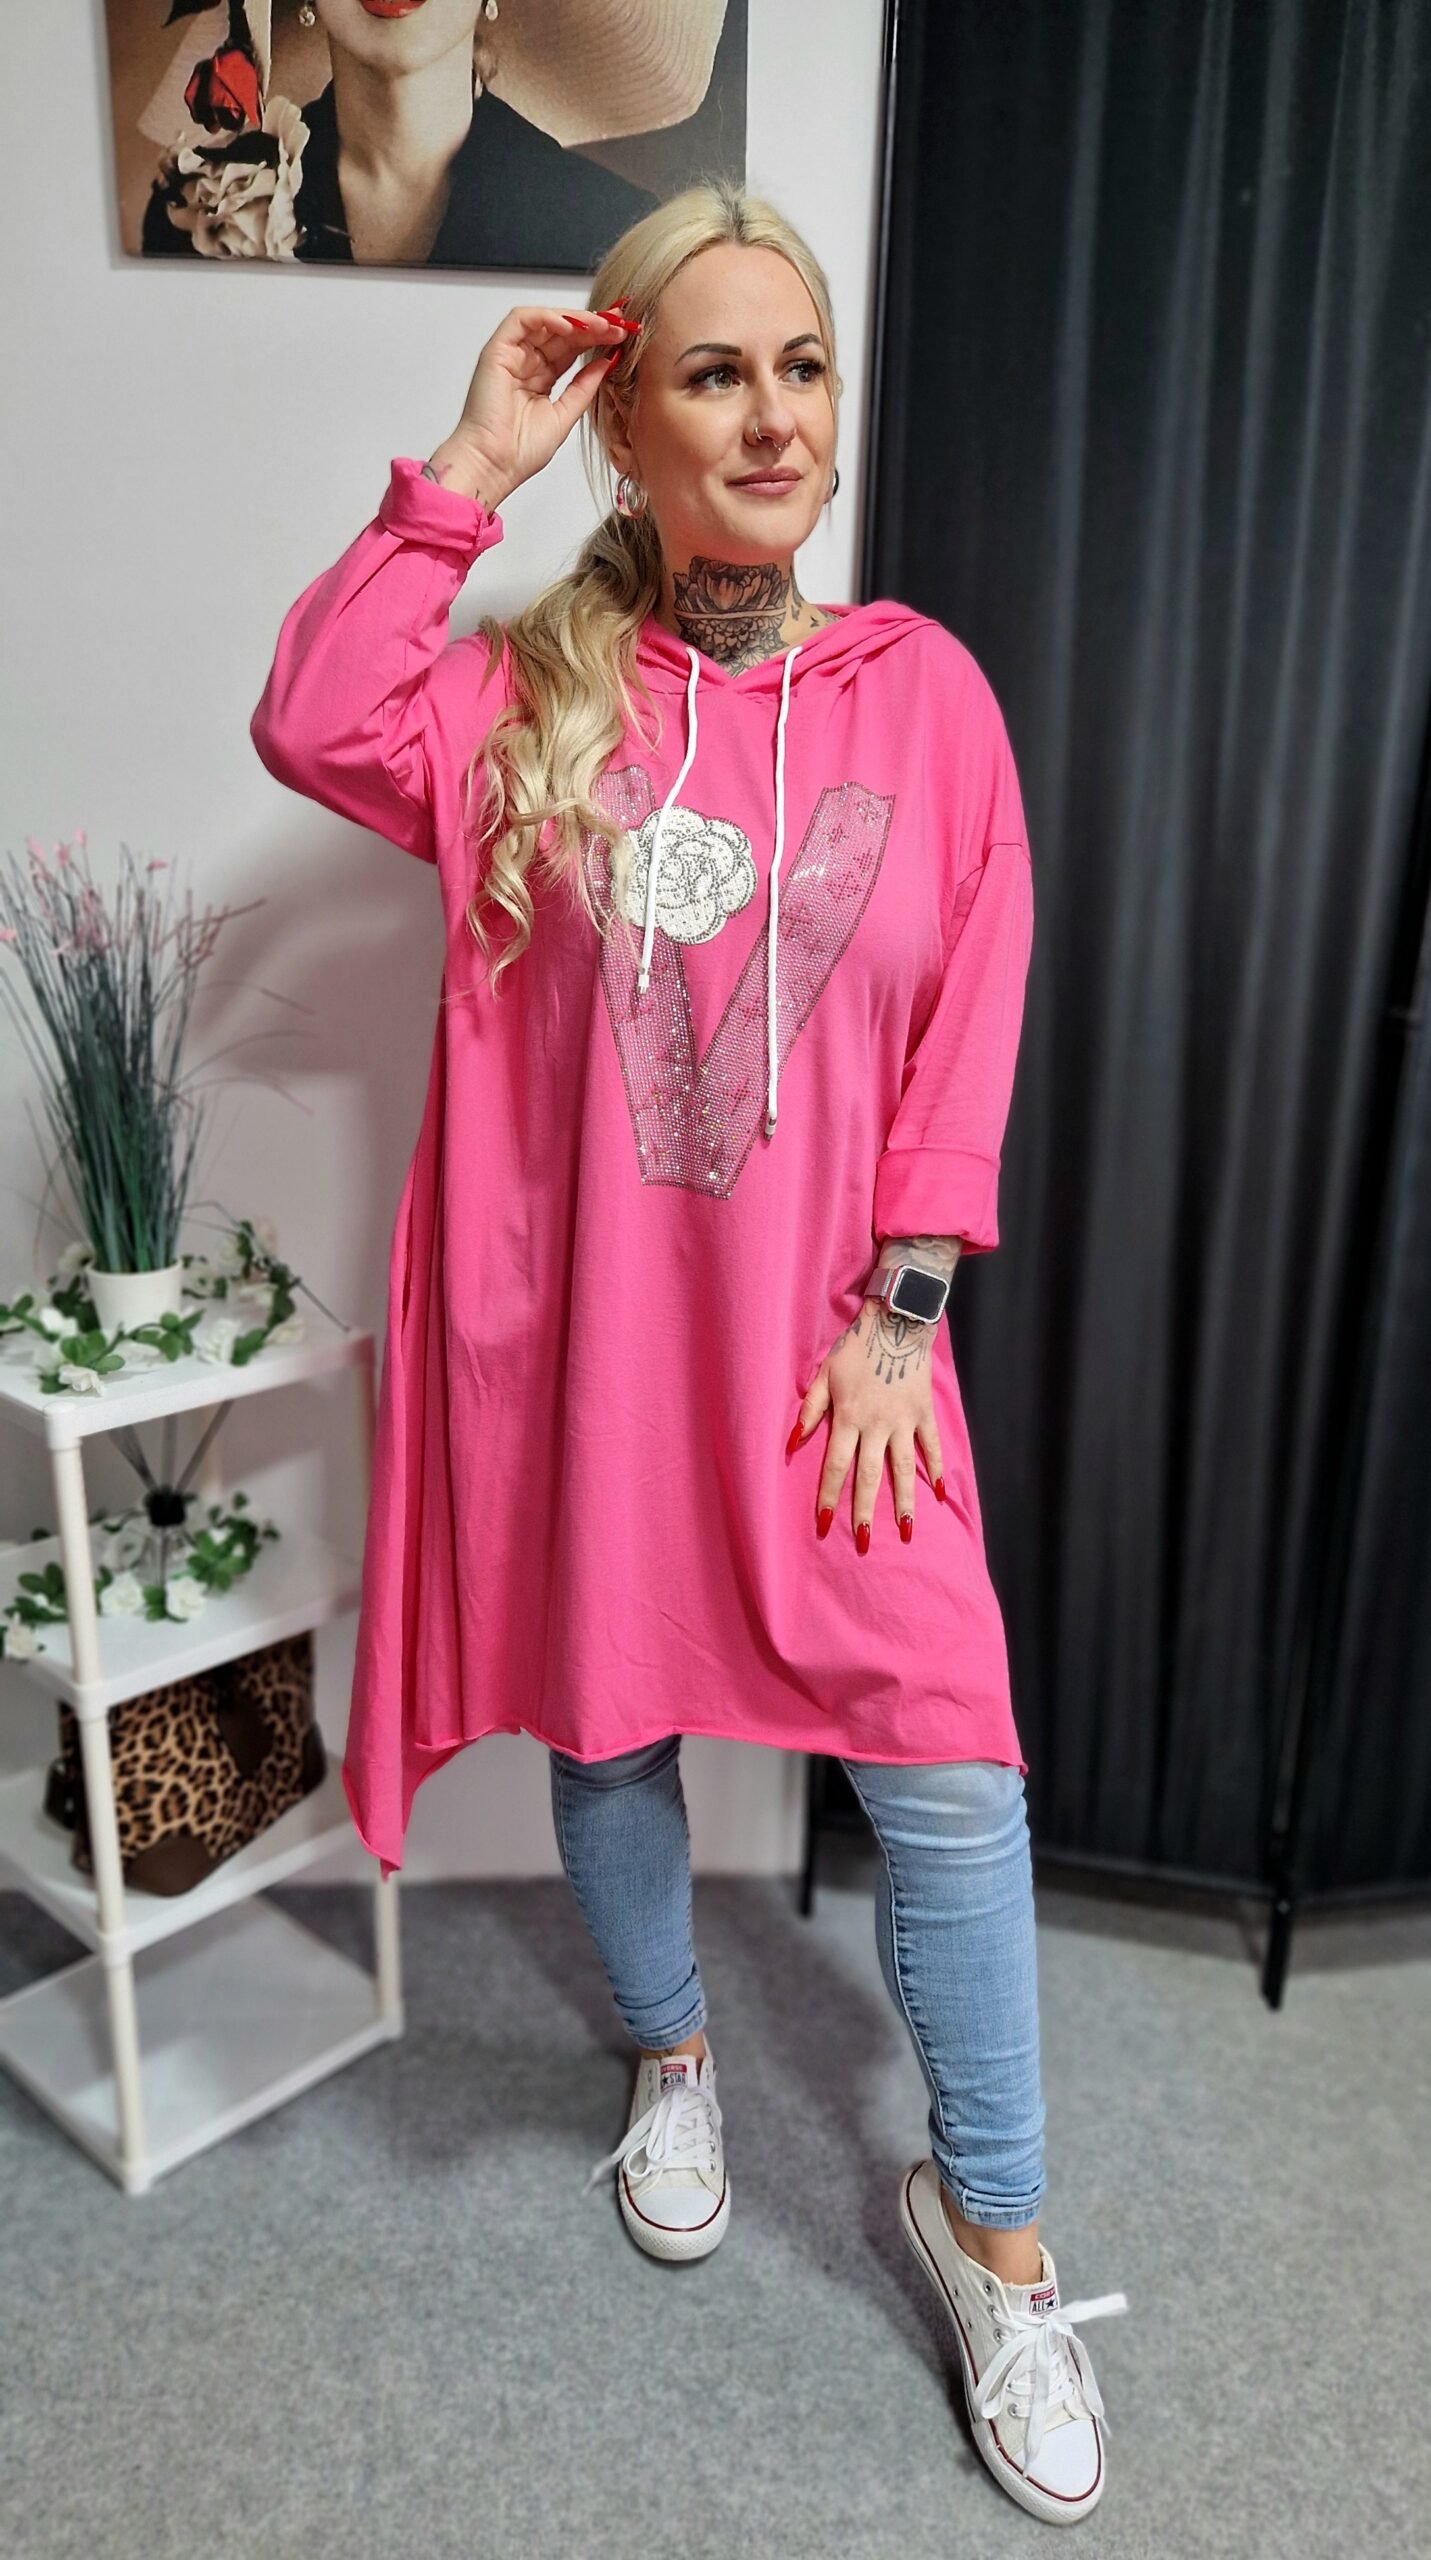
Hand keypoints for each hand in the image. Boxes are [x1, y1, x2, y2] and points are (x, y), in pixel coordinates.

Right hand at [438, 301, 635, 508]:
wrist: (494, 466)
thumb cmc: (520, 452)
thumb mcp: (566, 414)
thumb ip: (585, 386)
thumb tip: (608, 361)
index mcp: (541, 379)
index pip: (572, 348)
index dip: (597, 338)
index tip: (622, 335)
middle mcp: (525, 363)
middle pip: (561, 331)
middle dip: (592, 324)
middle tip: (619, 323)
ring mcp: (510, 355)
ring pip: (544, 321)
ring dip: (575, 319)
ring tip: (601, 325)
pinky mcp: (496, 351)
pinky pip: (521, 320)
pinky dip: (546, 317)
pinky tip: (570, 326)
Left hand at [788, 1297, 947, 1550]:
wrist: (895, 1323)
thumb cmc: (854, 1350)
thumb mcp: (824, 1375)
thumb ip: (810, 1410)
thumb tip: (793, 1444)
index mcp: (849, 1418)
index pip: (836, 1466)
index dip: (830, 1496)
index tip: (825, 1524)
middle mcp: (876, 1425)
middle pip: (869, 1476)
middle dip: (865, 1511)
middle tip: (863, 1543)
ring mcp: (904, 1421)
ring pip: (902, 1469)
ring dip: (903, 1502)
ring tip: (904, 1531)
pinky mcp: (924, 1413)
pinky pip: (931, 1447)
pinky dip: (935, 1470)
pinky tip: (937, 1495)